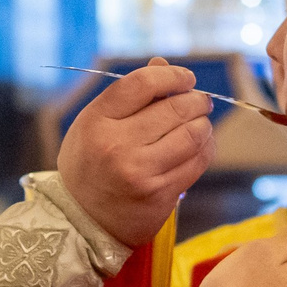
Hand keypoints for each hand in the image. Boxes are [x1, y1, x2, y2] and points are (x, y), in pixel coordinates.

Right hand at [55, 60, 214, 249]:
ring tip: (199, 122)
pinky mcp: (161, 194)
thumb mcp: (94, 124)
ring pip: (193, 134)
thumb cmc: (89, 165)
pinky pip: (198, 161)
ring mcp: (142, 172)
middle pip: (174, 108)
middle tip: (200, 100)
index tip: (186, 78)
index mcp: (97, 121)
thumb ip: (129, 96)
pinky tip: (200, 144)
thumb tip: (163, 65)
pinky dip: (206, 147)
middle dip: (196, 100)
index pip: (142, 84)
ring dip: (203, 123)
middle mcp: (118, 146)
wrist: (81, 222)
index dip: (172, 75)